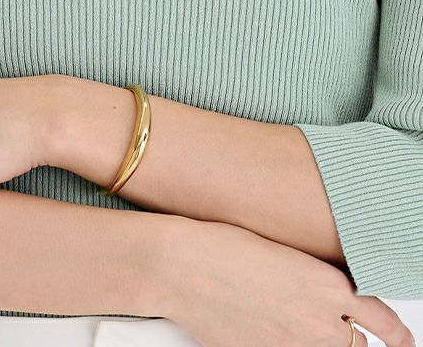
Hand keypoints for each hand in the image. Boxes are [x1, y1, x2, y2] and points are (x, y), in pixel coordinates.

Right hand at [156, 217, 415, 346]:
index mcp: (328, 284)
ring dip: (324, 343)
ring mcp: (293, 345)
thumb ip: (316, 282)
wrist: (182, 265)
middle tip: (342, 329)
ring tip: (298, 326)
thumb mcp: (284, 255)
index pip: (383, 321)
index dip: (397, 333)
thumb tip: (330, 298)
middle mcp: (319, 321)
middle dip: (353, 338)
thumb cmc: (223, 246)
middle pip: (358, 345)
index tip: (401, 337)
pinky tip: (274, 332)